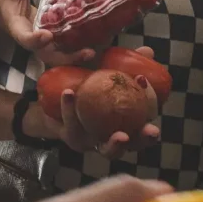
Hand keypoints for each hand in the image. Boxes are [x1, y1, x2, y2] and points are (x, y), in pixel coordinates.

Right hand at [0, 0, 95, 64]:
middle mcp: (30, 40)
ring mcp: (40, 43)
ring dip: (74, 57)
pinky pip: (61, 50)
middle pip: (46, 55)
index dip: (36, 39)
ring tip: (91, 52)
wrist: (1, 15)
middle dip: (66, 57)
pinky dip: (75, 50)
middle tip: (86, 51)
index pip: (25, 38)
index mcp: (17, 27)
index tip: (47, 35)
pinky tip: (92, 43)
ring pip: (56, 57)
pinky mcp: (48, 42)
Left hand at [26, 47, 160, 158]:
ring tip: (121, 135)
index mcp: (125, 120)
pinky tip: (69, 93)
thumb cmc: (84, 84)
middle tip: (152, 130)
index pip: (145, 116)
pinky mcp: (72, 138)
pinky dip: (71, 110)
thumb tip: (148, 50)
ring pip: (109, 151)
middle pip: (136, 144)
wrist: (50, 96)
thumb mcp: (102, 70)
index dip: (150, 104)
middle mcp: (113, 135)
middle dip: (146, 139)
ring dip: (116, 145)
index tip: (144, 83)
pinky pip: (72, 126)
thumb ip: (124, 61)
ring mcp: (94, 141)